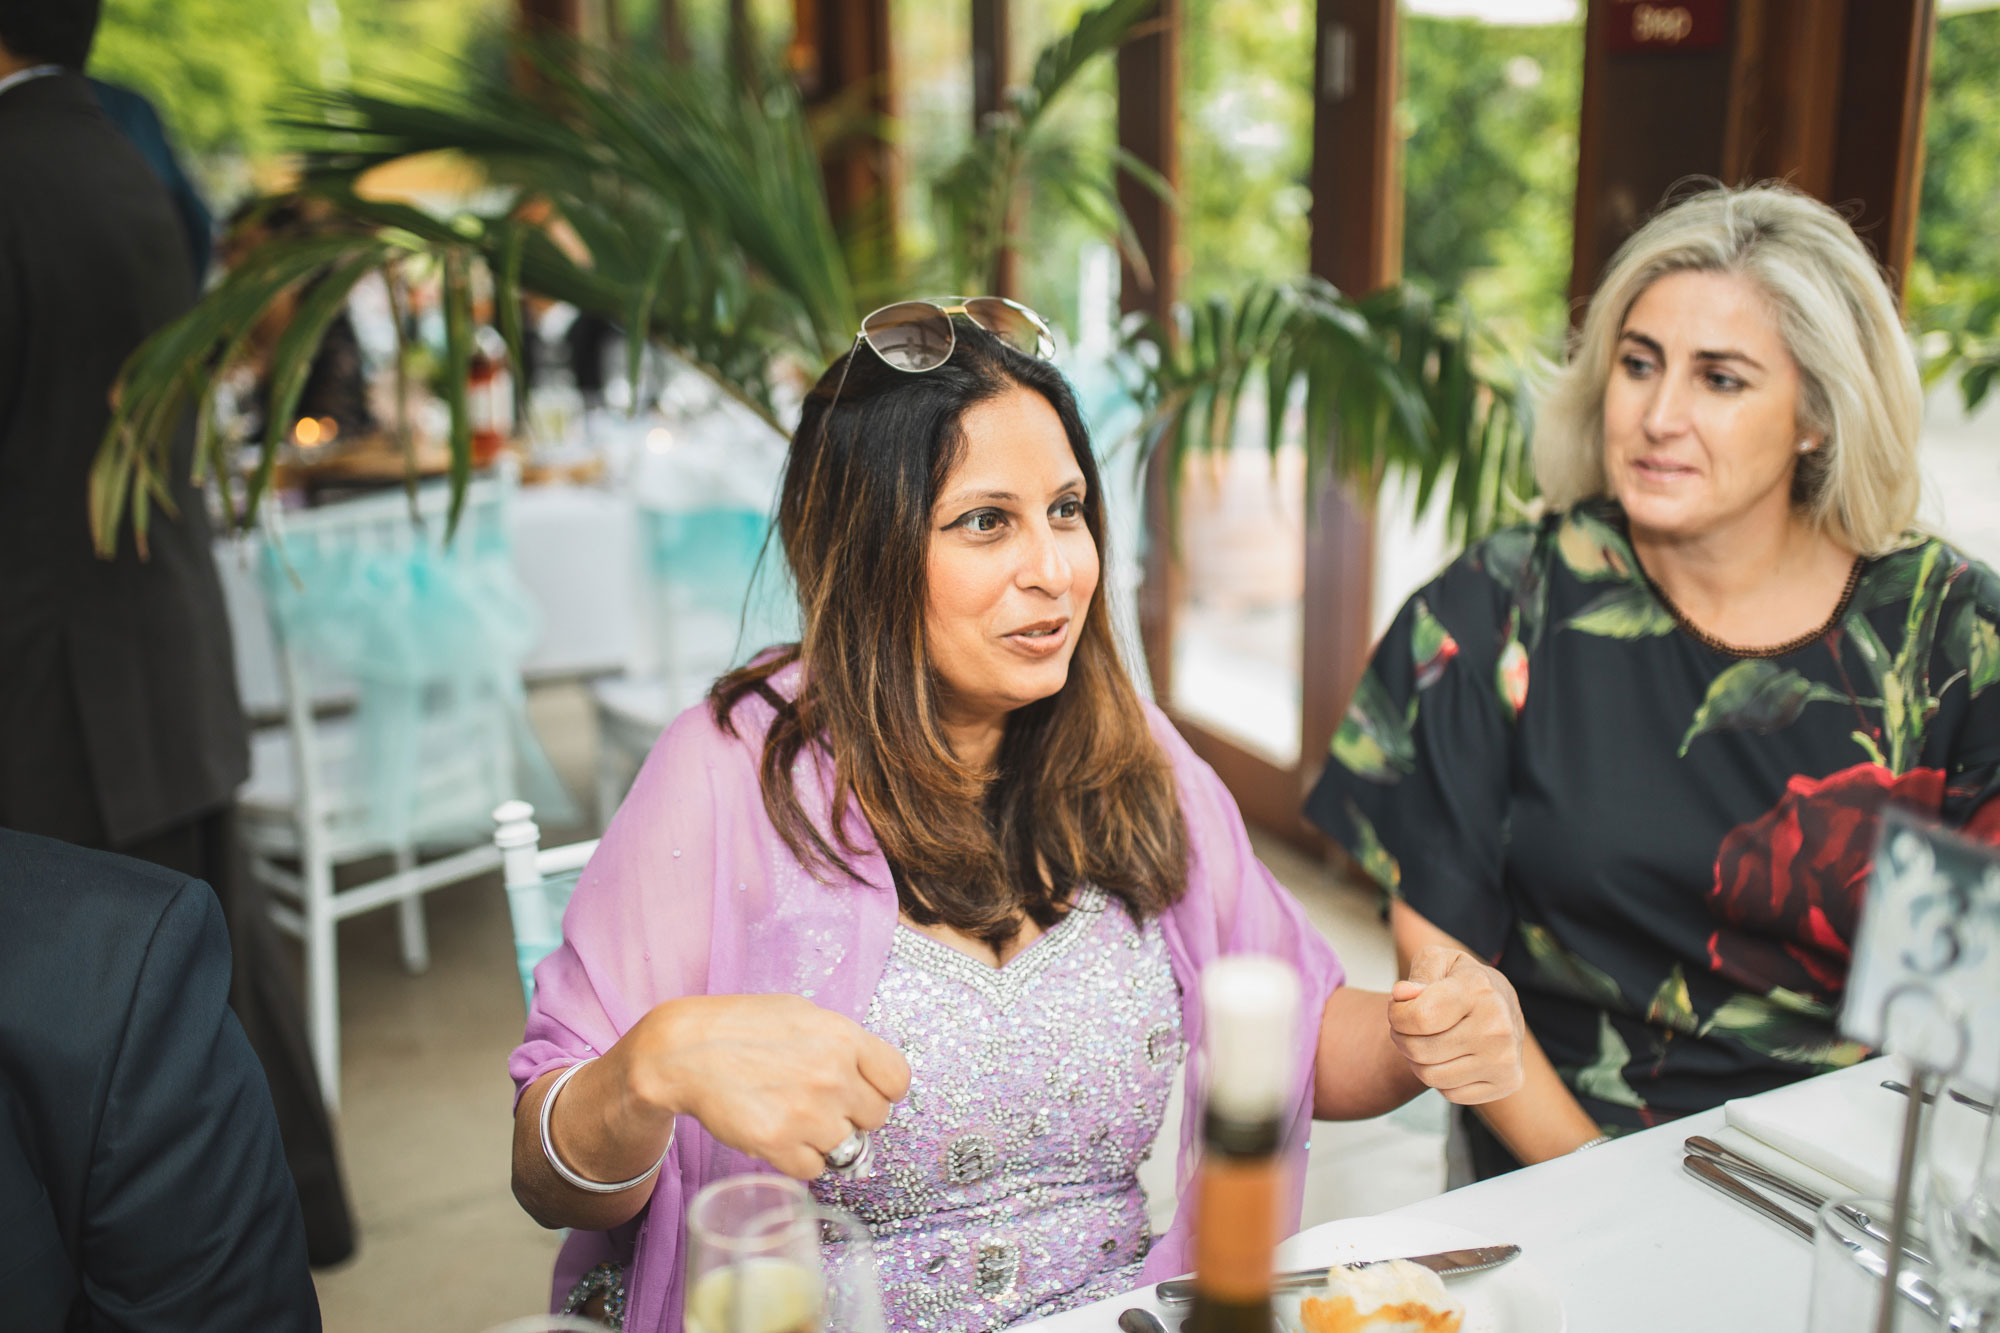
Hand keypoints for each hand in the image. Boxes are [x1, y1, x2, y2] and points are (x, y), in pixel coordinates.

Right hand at [620, 994, 910, 1179]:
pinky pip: (813, 1170)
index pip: (898, 1080)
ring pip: (844, 1147)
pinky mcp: (779, 1144)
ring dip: (823, 1139)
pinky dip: (798, 1159)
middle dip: (851, 1114)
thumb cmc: (741, 1027)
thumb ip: (842, 1043)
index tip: (865, 1090)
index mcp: (844, 1038)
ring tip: (792, 1116)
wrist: (686, 1051)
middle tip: (820, 1103)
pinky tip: (778, 1134)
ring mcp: (808, 1113)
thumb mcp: (802, 1014)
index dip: (882, 1088)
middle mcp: (833, 1076)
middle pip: (875, 1118)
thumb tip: (868, 1072)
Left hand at [1387, 946, 1524, 1104]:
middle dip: (1401, 1038)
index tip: (1398, 1007)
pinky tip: (1448, 1057)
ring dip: (1416, 1061)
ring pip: (1431, 1077)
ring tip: (1425, 1041)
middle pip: (1420, 1050)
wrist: (1501, 1004)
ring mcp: (1506, 1058)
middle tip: (1407, 1027)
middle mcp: (1498, 1026)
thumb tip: (1401, 995)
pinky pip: (1451, 1094)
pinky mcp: (1509, 1082)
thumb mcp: (1437, 961)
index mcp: (1480, 990)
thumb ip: (1417, 974)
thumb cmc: (1459, 980)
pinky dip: (1440, 1078)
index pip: (1419, 1018)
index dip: (1396, 1015)